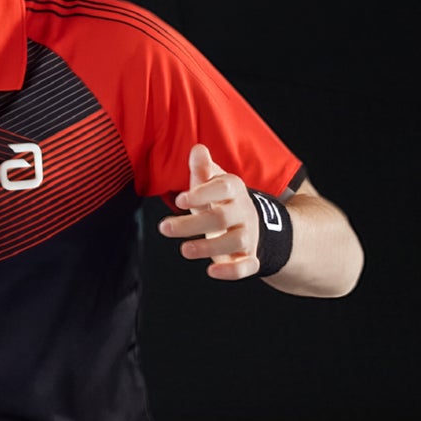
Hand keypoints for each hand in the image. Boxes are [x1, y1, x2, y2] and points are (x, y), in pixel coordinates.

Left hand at [158, 144, 259, 280]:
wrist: (256, 224)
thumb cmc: (222, 202)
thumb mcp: (212, 184)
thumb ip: (202, 169)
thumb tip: (197, 149)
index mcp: (234, 191)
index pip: (224, 188)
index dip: (202, 193)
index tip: (179, 200)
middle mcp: (243, 212)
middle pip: (221, 217)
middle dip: (192, 224)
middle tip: (164, 228)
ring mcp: (248, 235)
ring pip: (235, 241)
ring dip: (208, 247)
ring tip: (184, 250)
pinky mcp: (249, 257)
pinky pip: (248, 266)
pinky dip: (232, 272)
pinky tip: (212, 272)